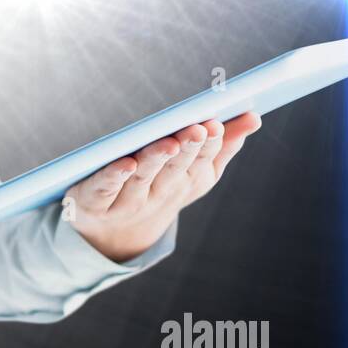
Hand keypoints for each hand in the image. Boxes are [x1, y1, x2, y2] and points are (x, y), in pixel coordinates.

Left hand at [64, 112, 261, 261]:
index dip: (209, 146)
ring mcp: (126, 201)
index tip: (216, 124)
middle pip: (174, 171)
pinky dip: (115, 177)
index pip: (199, 163)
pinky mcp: (94, 200)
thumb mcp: (192, 172)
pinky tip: (126, 163)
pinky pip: (105, 187)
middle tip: (199, 129)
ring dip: (157, 160)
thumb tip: (253, 117)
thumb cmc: (156, 187)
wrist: (108, 231)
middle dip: (188, 150)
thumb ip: (222, 145)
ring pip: (143, 178)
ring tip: (170, 142)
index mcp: (182, 184)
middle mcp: (157, 194)